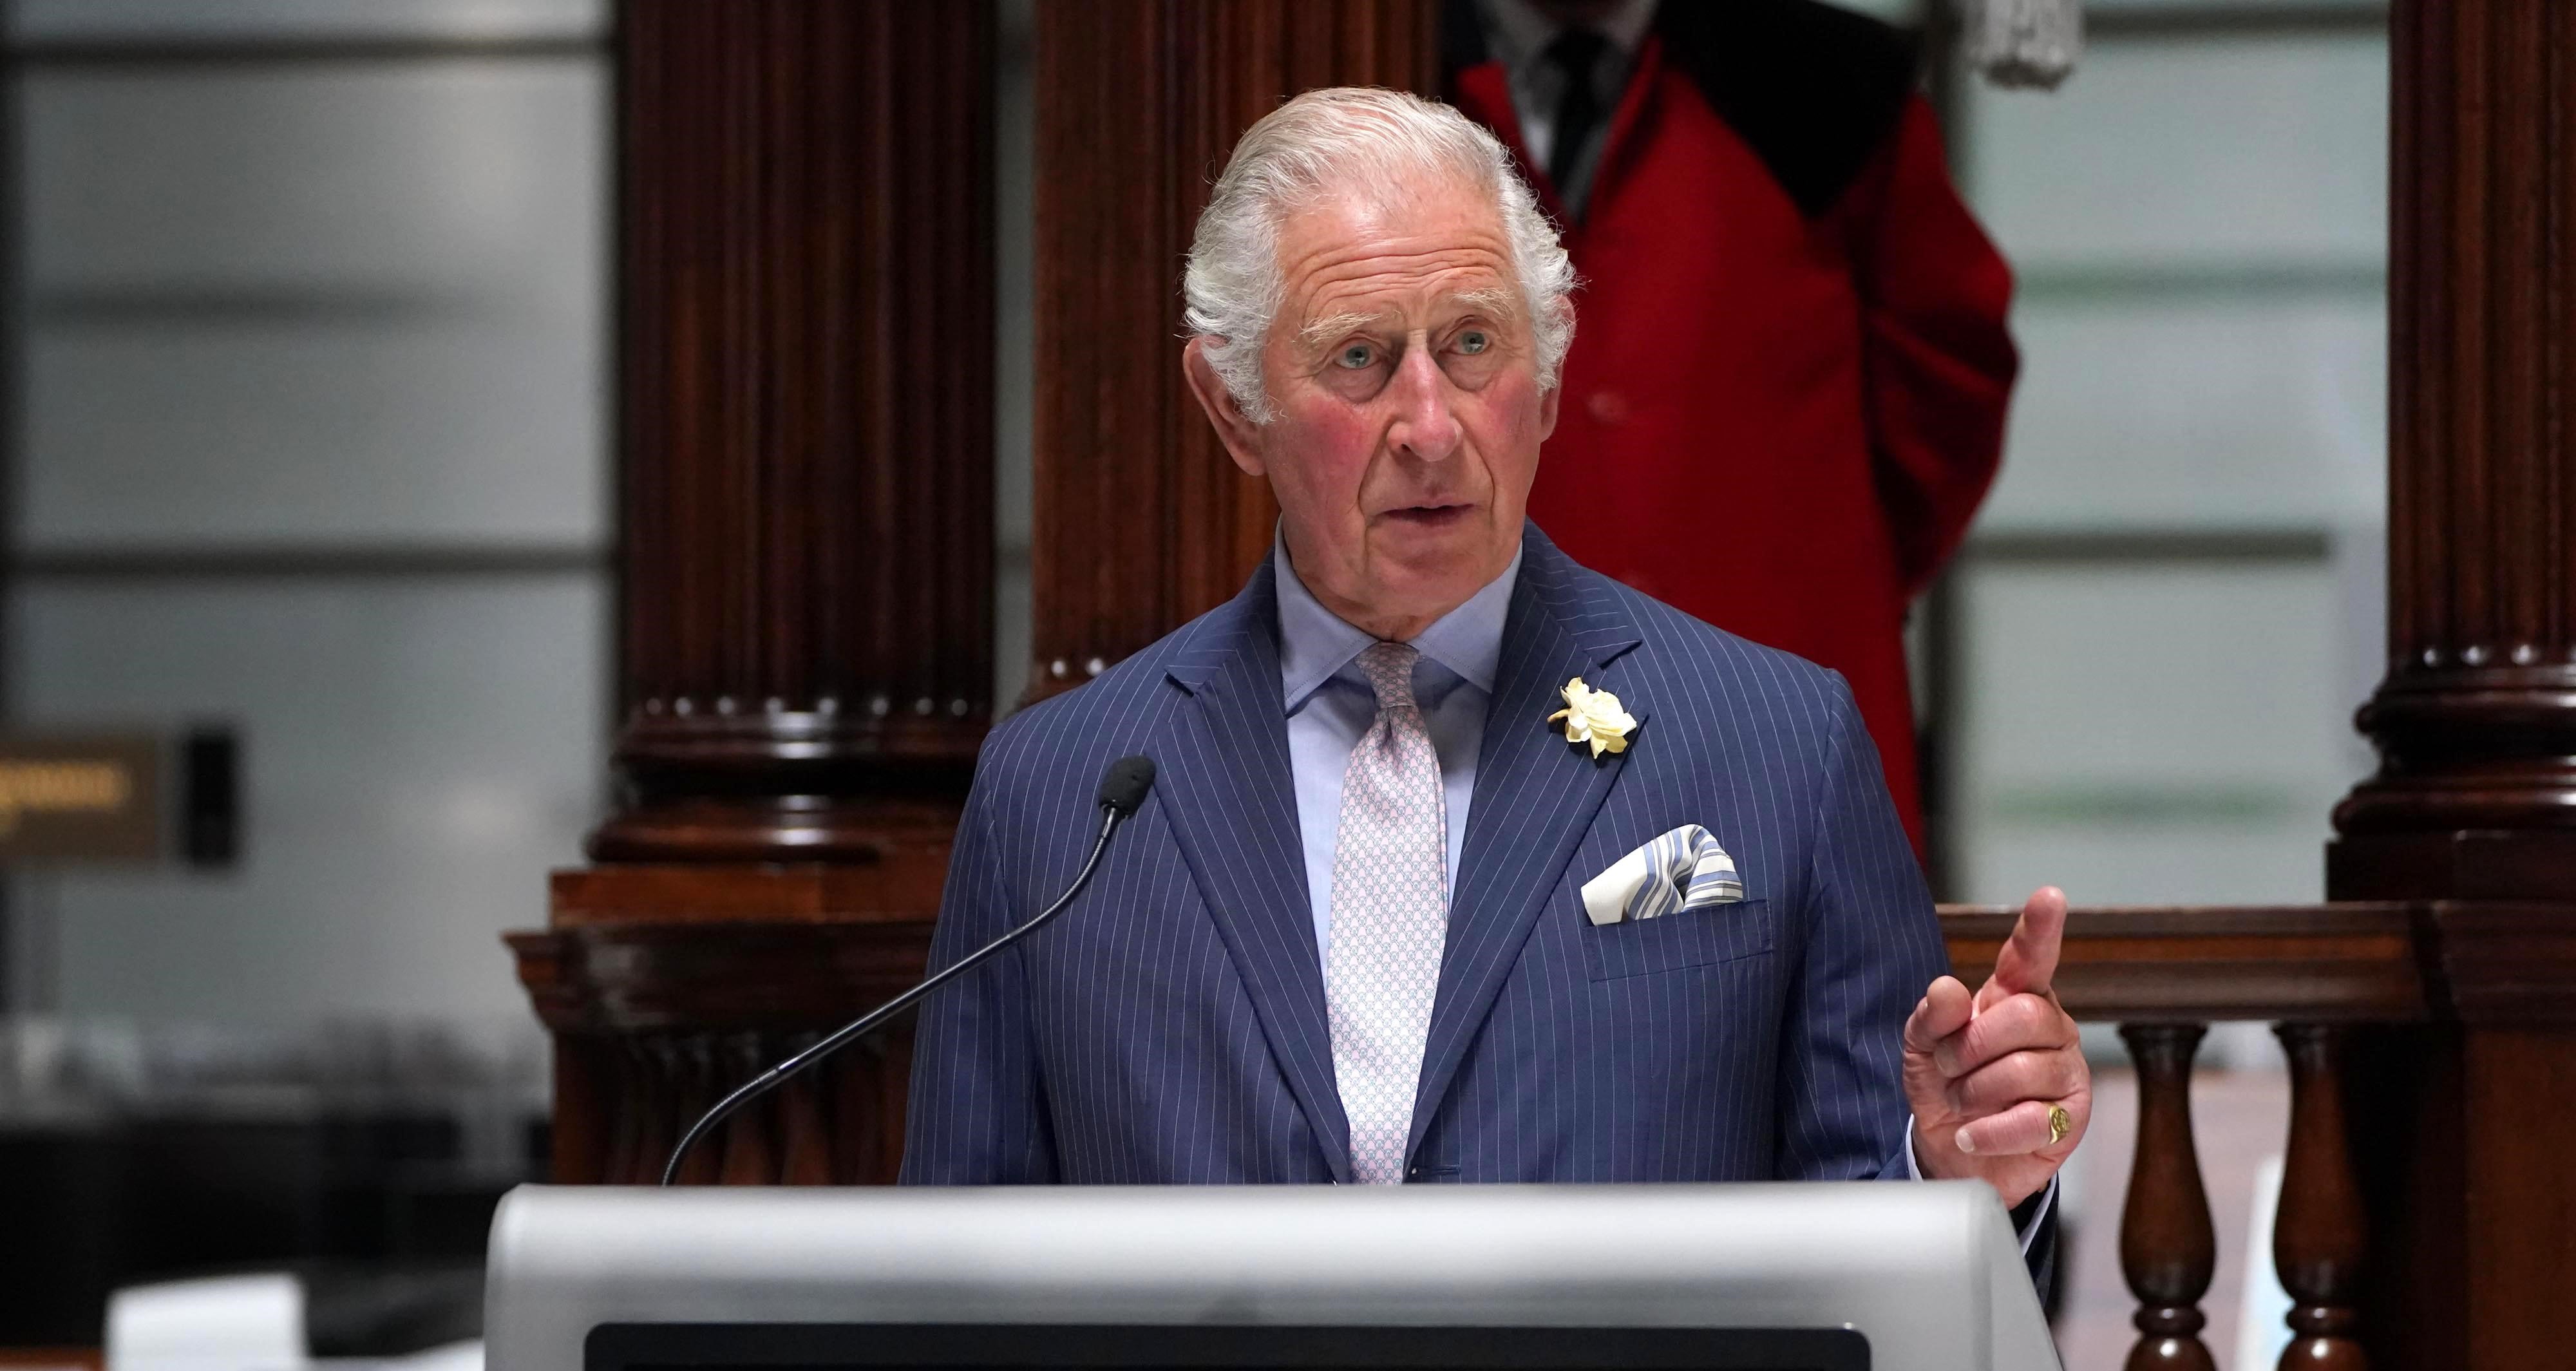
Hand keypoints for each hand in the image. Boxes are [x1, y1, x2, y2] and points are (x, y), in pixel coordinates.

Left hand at [1902, 886, 2088, 1207]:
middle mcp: (2050, 1029)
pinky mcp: (2069, 1120)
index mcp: (2014, 998)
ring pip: (2023, 1070)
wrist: (1951, 1150)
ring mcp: (2065, 1074)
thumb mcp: (1922, 1046)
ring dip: (1973, 1091)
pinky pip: (2031, 1119)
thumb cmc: (1945, 1085)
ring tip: (1962, 1102)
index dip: (2039, 929)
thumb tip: (1948, 991)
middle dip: (1969, 1046)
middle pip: (2023, 1016)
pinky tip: (1971, 1134)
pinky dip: (1988, 1131)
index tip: (2049, 897)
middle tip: (1949, 1067)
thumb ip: (1932, 1015)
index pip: (2030, 958)